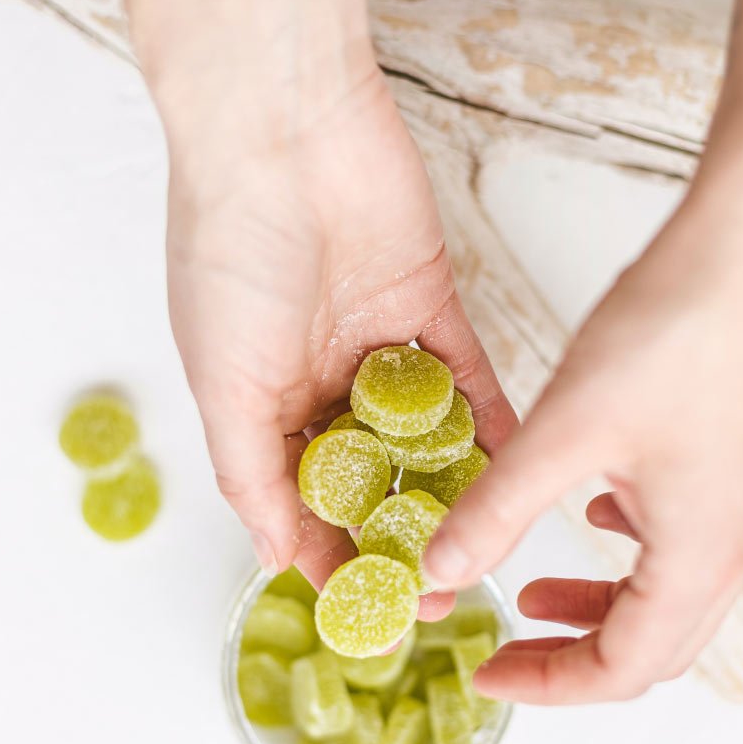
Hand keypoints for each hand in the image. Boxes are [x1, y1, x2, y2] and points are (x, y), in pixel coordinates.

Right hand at [158, 68, 513, 606]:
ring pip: (426, 437)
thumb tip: (277, 559)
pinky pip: (471, 381)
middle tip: (441, 590)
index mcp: (261, 401)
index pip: (303, 499)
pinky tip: (519, 472)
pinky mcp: (435, 308)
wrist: (284, 135)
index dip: (335, 556)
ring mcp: (380, 345)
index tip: (373, 608)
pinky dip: (492, 425)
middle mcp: (321, 380)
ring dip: (451, 490)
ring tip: (486, 546)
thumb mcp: (223, 385)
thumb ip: (253, 476)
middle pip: (372, 478)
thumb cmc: (230, 255)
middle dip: (403, 535)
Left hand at [424, 206, 742, 701]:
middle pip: (656, 648)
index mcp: (700, 558)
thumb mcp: (567, 430)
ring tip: (533, 590)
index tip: (486, 671)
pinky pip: (691, 542)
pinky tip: (593, 510)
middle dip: (575, 658)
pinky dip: (634, 554)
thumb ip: (497, 510)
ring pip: (675, 598)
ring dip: (604, 608)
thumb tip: (439, 573)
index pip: (623, 670)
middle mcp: (741, 547)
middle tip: (507, 645)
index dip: (548, 684)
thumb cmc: (682, 327)